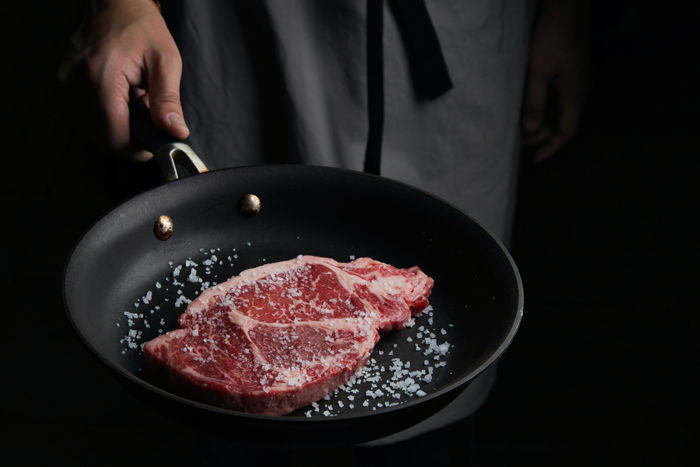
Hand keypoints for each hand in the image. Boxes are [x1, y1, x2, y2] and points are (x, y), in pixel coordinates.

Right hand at [59, 0, 187, 160]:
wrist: (114, 2)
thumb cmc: (142, 28)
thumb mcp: (165, 62)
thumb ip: (168, 101)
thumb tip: (176, 133)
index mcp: (101, 80)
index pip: (115, 138)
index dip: (137, 149)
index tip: (153, 143)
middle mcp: (75, 85)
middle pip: (102, 138)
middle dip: (128, 136)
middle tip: (146, 116)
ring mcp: (65, 84)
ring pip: (92, 130)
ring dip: (115, 125)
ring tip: (132, 101)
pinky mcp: (62, 83)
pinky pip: (84, 115)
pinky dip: (103, 114)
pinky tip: (118, 97)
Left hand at [522, 0, 589, 162]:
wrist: (565, 7)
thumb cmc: (551, 37)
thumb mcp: (537, 71)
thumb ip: (534, 101)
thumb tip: (530, 130)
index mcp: (575, 94)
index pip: (568, 132)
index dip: (552, 147)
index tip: (535, 159)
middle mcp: (580, 91)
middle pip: (563, 123)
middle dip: (542, 135)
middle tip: (518, 141)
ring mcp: (576, 81)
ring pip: (560, 111)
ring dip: (541, 121)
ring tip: (519, 128)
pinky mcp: (570, 73)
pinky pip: (558, 99)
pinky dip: (544, 108)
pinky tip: (528, 108)